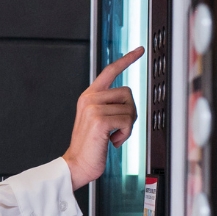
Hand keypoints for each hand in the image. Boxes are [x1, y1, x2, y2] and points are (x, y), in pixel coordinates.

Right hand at [62, 47, 144, 189]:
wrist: (76, 165)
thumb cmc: (91, 146)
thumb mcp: (98, 120)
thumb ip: (109, 106)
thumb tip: (129, 102)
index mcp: (89, 96)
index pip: (110, 71)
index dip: (126, 59)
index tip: (140, 50)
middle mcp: (90, 98)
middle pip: (128, 93)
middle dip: (129, 112)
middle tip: (119, 128)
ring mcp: (93, 107)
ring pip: (129, 108)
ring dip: (127, 127)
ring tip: (113, 136)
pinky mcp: (100, 119)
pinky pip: (127, 121)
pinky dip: (125, 135)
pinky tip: (112, 141)